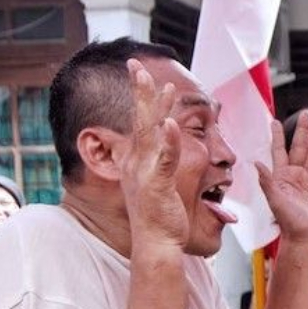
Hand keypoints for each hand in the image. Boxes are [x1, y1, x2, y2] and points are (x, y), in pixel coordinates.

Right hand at [119, 59, 186, 251]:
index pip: (138, 122)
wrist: (156, 243)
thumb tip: (155, 152)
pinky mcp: (157, 185)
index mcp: (137, 160)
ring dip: (155, 108)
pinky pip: (164, 159)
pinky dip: (168, 141)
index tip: (142, 72)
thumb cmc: (158, 217)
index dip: (140, 97)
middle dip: (139, 91)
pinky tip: (171, 123)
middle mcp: (136, 163)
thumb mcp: (152, 183)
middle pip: (139, 120)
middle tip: (137, 65)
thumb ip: (154, 163)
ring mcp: (145, 173)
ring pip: (149, 133)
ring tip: (161, 84)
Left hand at [259, 112, 307, 243]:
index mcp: (281, 176)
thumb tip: (256, 164)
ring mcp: (305, 181)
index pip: (278, 151)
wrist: (302, 236)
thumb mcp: (275, 200)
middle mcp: (293, 176)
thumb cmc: (287, 222)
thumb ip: (267, 182)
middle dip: (302, 131)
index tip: (275, 121)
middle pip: (298, 148)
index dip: (277, 136)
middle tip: (306, 114)